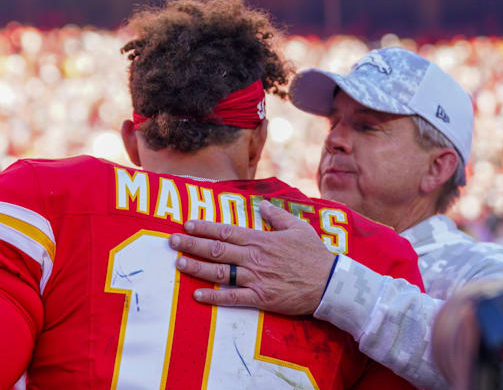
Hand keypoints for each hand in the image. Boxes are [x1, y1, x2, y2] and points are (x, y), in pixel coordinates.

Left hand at [170, 200, 335, 315]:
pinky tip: (196, 294)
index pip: (226, 230)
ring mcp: (255, 278)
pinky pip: (232, 297)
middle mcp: (253, 257)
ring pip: (219, 272)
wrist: (330, 283)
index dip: (204, 227)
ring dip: (196, 267)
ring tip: (178, 263)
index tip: (187, 224)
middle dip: (191, 244)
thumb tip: (263, 205)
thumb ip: (277, 215)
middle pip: (216, 249)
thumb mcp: (298, 228)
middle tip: (172, 241)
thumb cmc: (315, 254)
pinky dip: (213, 297)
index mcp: (260, 239)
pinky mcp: (260, 297)